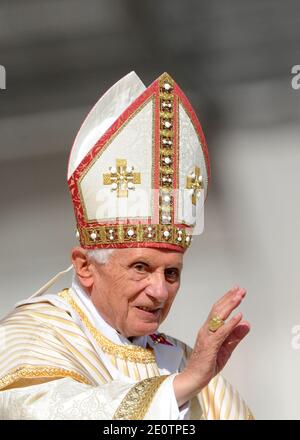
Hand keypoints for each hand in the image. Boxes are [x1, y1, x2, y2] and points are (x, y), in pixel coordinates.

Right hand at [173, 285, 250, 406]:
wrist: (194, 378)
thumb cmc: (207, 364)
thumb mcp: (226, 349)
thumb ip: (235, 336)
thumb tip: (246, 324)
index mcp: (209, 329)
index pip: (218, 310)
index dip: (227, 299)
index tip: (237, 291)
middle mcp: (206, 329)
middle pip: (218, 309)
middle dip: (230, 298)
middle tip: (241, 289)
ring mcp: (207, 336)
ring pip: (218, 317)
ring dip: (230, 305)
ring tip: (239, 297)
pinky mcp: (210, 346)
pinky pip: (221, 332)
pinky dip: (230, 324)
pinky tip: (238, 317)